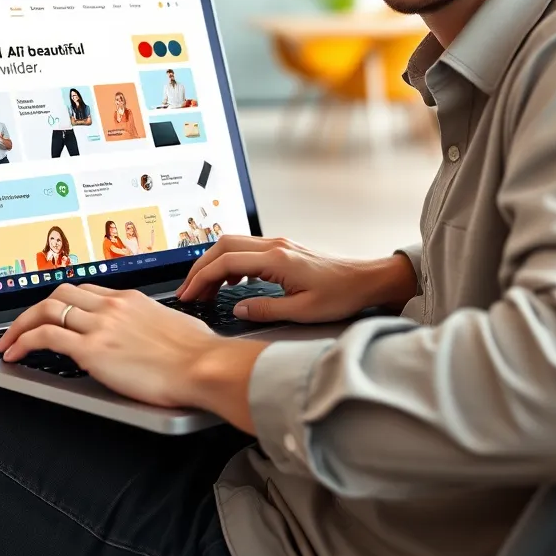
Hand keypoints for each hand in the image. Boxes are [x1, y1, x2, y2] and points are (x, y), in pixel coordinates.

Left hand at [0, 283, 230, 408]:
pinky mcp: (93, 350)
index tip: (50, 316)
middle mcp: (112, 305)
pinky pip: (46, 337)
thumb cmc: (198, 354)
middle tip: (20, 328)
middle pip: (60, 294)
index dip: (62, 304)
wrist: (205, 365)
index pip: (85, 291)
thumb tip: (146, 339)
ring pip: (46, 311)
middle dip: (34, 310)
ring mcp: (101, 325)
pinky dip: (23, 342)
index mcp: (130, 299)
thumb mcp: (171, 327)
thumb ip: (149, 327)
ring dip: (20, 326)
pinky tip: (15, 354)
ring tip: (7, 343)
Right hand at [176, 235, 417, 323]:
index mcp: (277, 260)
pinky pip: (247, 249)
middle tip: (188, 291)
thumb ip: (265, 309)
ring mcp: (279, 244)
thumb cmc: (342, 295)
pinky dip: (231, 262)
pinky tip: (232, 281)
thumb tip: (236, 308)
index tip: (189, 295)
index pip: (226, 262)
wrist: (367, 280)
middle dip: (200, 267)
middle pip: (223, 246)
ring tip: (204, 289)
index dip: (202, 278)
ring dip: (214, 264)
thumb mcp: (303, 311)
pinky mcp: (284, 249)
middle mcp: (275, 246)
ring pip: (233, 244)